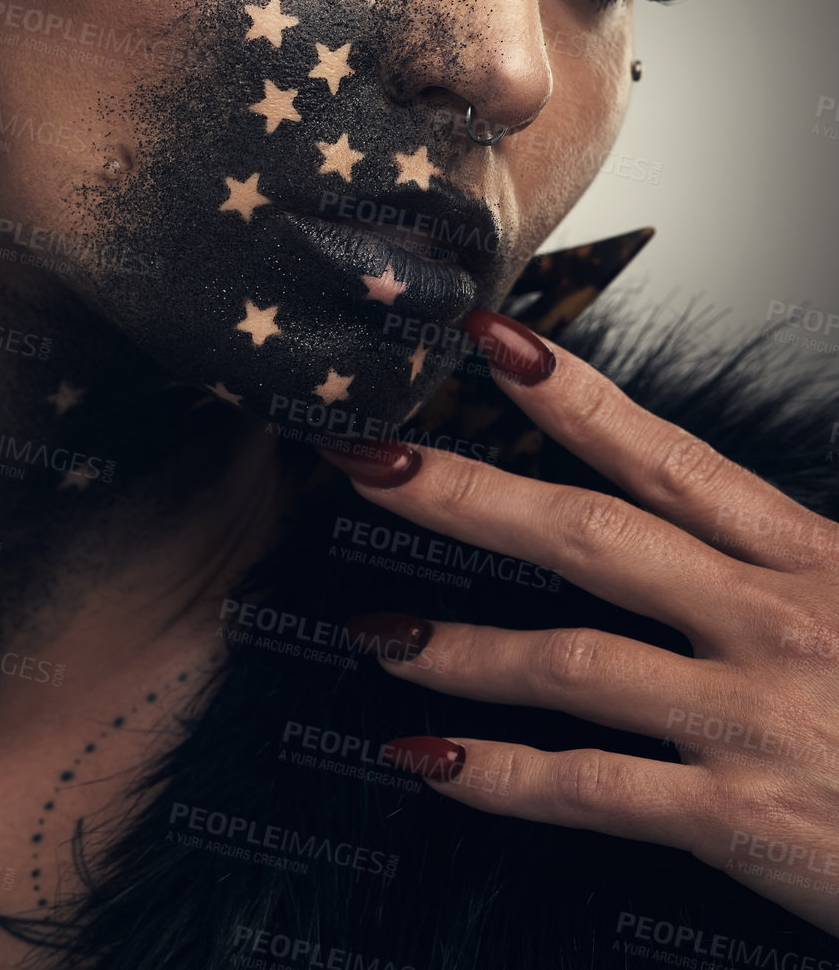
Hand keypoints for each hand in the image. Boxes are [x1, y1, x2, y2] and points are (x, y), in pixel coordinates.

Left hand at [319, 311, 838, 938]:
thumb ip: (789, 555)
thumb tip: (702, 515)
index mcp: (810, 560)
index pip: (668, 459)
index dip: (570, 396)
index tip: (487, 340)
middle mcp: (774, 622)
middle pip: (591, 538)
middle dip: (467, 494)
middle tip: (369, 460)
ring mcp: (757, 720)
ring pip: (575, 664)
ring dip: (460, 648)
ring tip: (375, 636)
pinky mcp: (748, 822)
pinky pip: (597, 793)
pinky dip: (502, 779)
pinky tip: (428, 763)